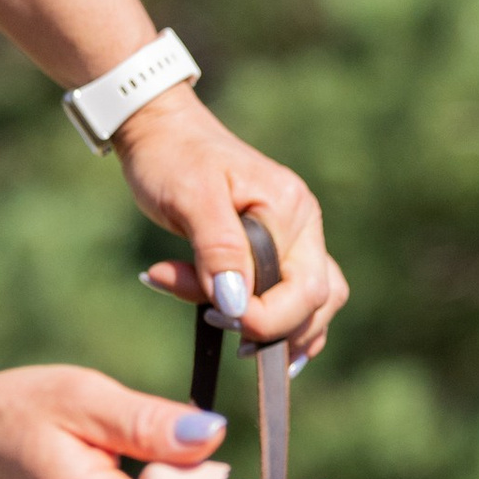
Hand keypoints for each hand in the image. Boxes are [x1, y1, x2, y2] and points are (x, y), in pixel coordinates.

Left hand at [113, 91, 347, 366]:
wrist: (160, 131)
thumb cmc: (172, 158)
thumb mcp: (190, 199)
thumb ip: (218, 250)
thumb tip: (237, 306)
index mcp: (291, 210)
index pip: (302, 288)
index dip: (264, 317)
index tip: (212, 316)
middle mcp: (303, 226)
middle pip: (318, 300)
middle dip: (272, 329)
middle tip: (217, 327)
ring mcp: (293, 238)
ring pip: (315, 303)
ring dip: (282, 333)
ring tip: (240, 347)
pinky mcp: (276, 250)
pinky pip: (294, 297)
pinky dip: (279, 323)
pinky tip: (252, 339)